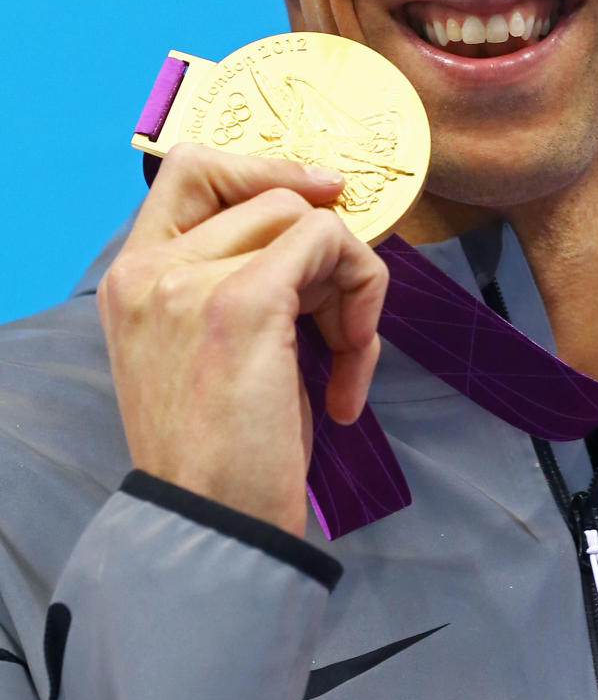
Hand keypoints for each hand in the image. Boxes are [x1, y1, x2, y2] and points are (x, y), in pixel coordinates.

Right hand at [97, 144, 388, 537]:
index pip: (190, 169)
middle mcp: (150, 269)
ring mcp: (192, 280)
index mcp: (132, 278)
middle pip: (271, 197)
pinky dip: (363, 301)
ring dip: (350, 285)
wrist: (213, 530)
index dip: (263, 168)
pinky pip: (332, 245)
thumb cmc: (222, 454)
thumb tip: (320, 223)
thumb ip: (237, 277)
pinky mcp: (245, 300)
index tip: (321, 196)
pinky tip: (346, 382)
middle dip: (326, 253)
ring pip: (308, 219)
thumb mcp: (211, 348)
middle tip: (338, 326)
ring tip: (343, 361)